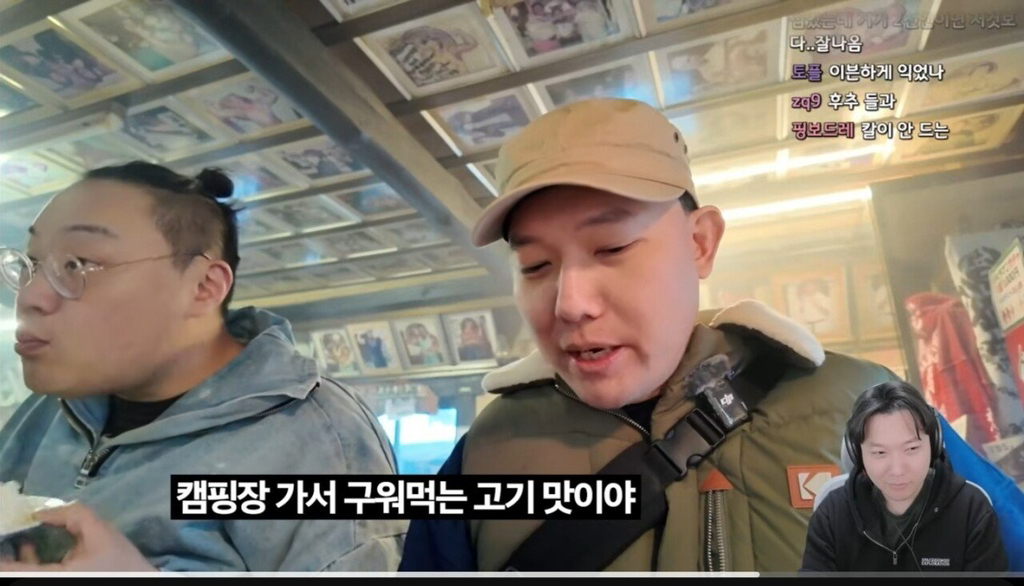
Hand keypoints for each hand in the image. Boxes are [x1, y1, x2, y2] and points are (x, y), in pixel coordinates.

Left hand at [0, 503, 155, 571]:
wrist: (140, 581)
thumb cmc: (120, 562)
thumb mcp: (100, 532)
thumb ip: (73, 515)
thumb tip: (42, 511)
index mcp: (53, 576)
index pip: (12, 570)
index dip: (3, 555)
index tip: (3, 530)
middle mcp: (48, 581)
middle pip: (15, 571)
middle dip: (7, 553)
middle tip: (8, 529)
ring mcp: (54, 582)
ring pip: (23, 573)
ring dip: (15, 557)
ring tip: (16, 533)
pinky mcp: (61, 581)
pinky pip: (35, 573)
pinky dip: (27, 561)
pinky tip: (29, 546)